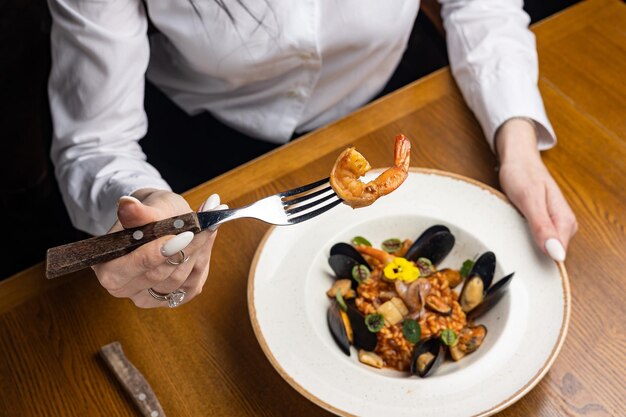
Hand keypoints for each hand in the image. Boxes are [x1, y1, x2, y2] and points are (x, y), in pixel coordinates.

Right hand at [91, 189, 226, 307]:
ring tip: (210, 223)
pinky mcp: (173, 299)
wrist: (158, 220)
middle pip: (161, 275)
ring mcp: (149, 297)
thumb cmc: (149, 213)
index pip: (136, 267)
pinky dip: (203, 256)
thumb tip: (127, 204)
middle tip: (208, 223)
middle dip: (188, 247)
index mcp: (108, 270)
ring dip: (199, 250)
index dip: (160, 252)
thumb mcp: (145, 208)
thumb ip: (137, 213)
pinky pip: (193, 281)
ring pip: (180, 278)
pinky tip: (208, 236)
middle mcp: (125, 289)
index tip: (184, 234)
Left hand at [495, 118, 577, 261]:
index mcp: (565, 221)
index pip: (557, 256)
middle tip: (511, 237)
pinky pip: (534, 238)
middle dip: (529, 252)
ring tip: (511, 229)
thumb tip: (556, 253)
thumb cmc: (522, 174)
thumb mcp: (529, 199)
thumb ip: (542, 226)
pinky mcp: (543, 222)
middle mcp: (563, 225)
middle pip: (549, 254)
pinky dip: (521, 236)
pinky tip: (513, 229)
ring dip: (524, 243)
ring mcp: (553, 224)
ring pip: (541, 247)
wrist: (518, 158)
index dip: (537, 260)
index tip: (519, 255)